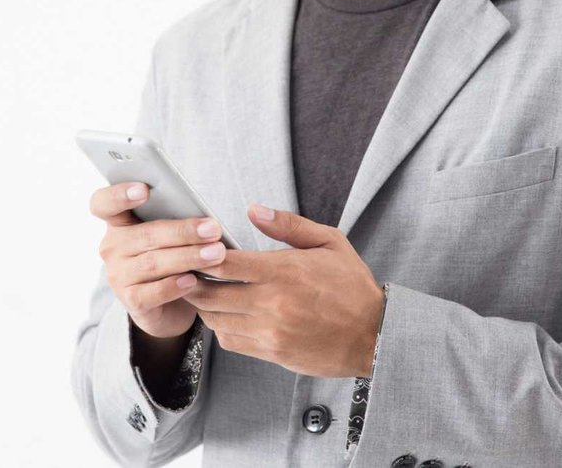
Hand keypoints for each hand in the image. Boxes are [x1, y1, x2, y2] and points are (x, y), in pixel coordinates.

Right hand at [88, 181, 228, 337]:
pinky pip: (151, 293)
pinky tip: (193, 281)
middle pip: (145, 235)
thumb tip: (205, 217)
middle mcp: (113, 247)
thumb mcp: (171, 236)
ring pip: (152, 263)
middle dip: (183, 231)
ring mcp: (118, 275)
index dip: (119, 194)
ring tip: (216, 254)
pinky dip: (174, 286)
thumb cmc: (173, 257)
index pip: (103, 203)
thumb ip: (177, 220)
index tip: (144, 190)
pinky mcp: (130, 301)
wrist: (171, 306)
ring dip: (187, 257)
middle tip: (213, 229)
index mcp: (119, 222)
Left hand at [182, 204, 385, 377]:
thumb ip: (289, 225)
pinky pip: (231, 341)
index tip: (195, 251)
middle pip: (210, 294)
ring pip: (215, 320)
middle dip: (194, 283)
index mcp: (283, 272)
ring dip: (205, 306)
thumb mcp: (330, 242)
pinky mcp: (271, 351)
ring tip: (206, 292)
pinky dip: (222, 328)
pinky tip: (228, 315)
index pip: (224, 264)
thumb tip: (254, 210)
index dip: (202, 257)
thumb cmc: (352, 287)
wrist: (373, 335)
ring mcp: (270, 331)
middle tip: (188, 273)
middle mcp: (272, 303)